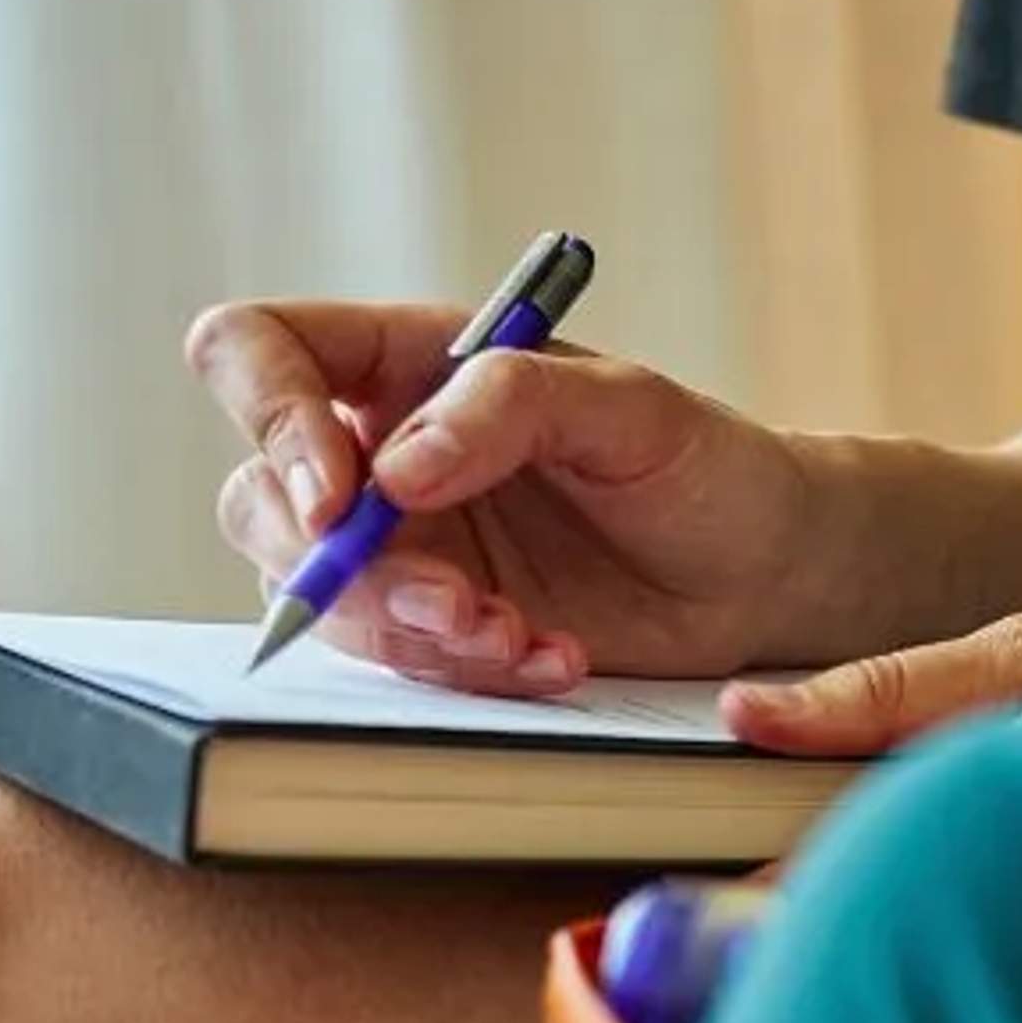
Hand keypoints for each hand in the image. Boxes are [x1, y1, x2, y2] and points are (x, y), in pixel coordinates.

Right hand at [190, 299, 823, 691]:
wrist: (762, 569)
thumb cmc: (702, 463)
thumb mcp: (627, 408)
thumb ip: (510, 407)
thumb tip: (394, 469)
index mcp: (406, 361)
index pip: (259, 352)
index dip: (270, 416)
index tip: (339, 493)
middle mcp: (380, 450)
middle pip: (263, 499)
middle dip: (350, 568)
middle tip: (457, 601)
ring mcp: (401, 546)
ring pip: (325, 599)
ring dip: (415, 632)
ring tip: (522, 637)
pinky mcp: (434, 626)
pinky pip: (399, 660)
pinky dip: (467, 669)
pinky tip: (552, 659)